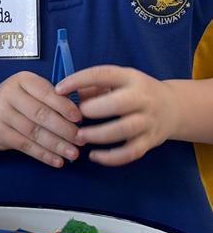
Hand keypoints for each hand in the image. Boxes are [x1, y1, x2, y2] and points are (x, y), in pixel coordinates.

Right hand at [0, 71, 82, 166]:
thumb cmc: (16, 103)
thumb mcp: (30, 92)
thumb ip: (53, 98)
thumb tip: (83, 109)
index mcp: (22, 79)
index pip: (46, 92)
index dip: (64, 106)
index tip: (79, 118)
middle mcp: (9, 93)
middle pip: (40, 113)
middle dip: (64, 128)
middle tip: (81, 139)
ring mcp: (0, 113)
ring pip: (34, 131)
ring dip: (56, 144)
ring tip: (73, 153)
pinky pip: (24, 145)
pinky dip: (43, 154)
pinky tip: (56, 160)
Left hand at [56, 64, 178, 165]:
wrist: (173, 107)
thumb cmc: (135, 92)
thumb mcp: (119, 81)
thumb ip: (93, 87)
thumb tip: (65, 95)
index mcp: (130, 78)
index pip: (103, 74)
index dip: (79, 80)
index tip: (59, 89)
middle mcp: (142, 98)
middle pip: (119, 103)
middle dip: (95, 110)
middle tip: (76, 116)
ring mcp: (148, 120)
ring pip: (124, 129)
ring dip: (99, 135)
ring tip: (79, 137)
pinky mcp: (150, 141)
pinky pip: (130, 152)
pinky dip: (111, 157)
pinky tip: (94, 156)